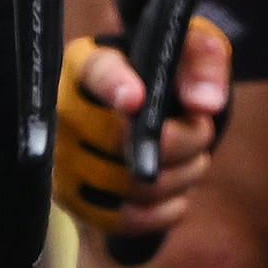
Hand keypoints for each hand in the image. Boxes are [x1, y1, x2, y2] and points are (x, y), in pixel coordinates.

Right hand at [55, 18, 232, 244]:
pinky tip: (178, 193)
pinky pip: (125, 219)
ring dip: (180, 177)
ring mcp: (64, 159)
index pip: (95, 73)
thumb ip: (203, 60)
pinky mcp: (75, 200)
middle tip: (202, 130)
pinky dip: (165, 211)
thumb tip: (203, 104)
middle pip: (119, 139)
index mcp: (85, 63)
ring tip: (195, 159)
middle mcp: (63, 111)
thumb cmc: (163, 72)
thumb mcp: (188, 48)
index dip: (114, 87)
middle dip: (180, 142)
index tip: (138, 100)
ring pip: (129, 184)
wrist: (143, 108)